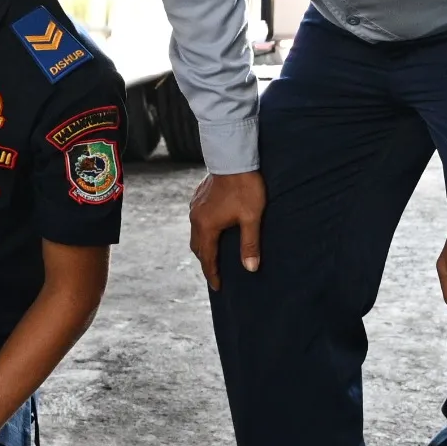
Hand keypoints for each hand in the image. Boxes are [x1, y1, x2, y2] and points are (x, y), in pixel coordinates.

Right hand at [188, 170, 264, 289]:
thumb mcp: (251, 217)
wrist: (233, 157)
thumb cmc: (245, 187)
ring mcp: (195, 206)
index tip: (218, 287)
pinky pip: (197, 220)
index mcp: (207, 226)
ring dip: (204, 246)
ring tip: (214, 254)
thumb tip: (251, 268)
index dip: (212, 274)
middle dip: (206, 262)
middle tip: (215, 273)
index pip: (207, 257)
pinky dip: (203, 231)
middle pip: (198, 247)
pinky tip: (213, 230)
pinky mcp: (198, 197)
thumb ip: (250, 244)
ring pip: (196, 233)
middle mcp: (196, 217)